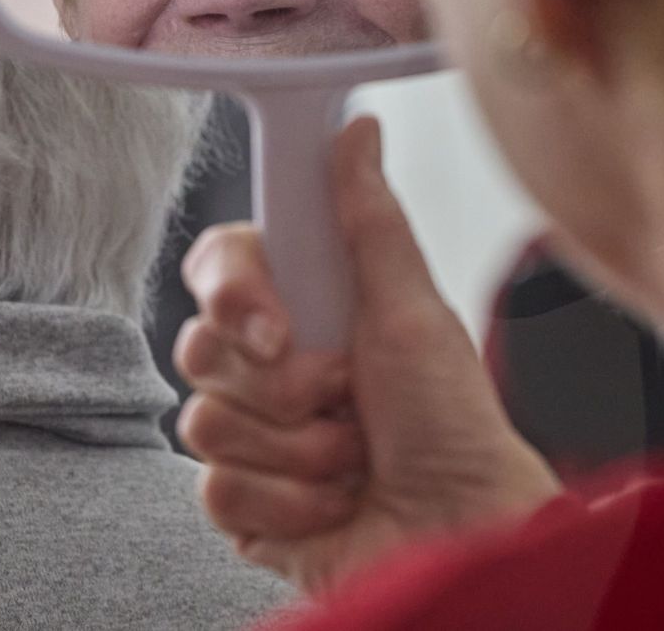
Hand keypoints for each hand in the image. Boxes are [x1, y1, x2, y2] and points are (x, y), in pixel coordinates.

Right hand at [173, 116, 562, 594]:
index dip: (231, 294)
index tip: (276, 325)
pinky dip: (289, 501)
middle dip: (282, 384)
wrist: (464, 532)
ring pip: (204, 422)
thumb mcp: (413, 310)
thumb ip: (369, 220)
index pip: (215, 270)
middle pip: (199, 347)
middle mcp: (266, 371)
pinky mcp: (243, 506)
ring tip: (354, 458)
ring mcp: (250, 438)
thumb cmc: (455, 426)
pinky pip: (216, 488)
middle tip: (347, 397)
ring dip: (296, 449)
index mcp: (300, 311)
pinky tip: (335, 502)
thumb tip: (356, 130)